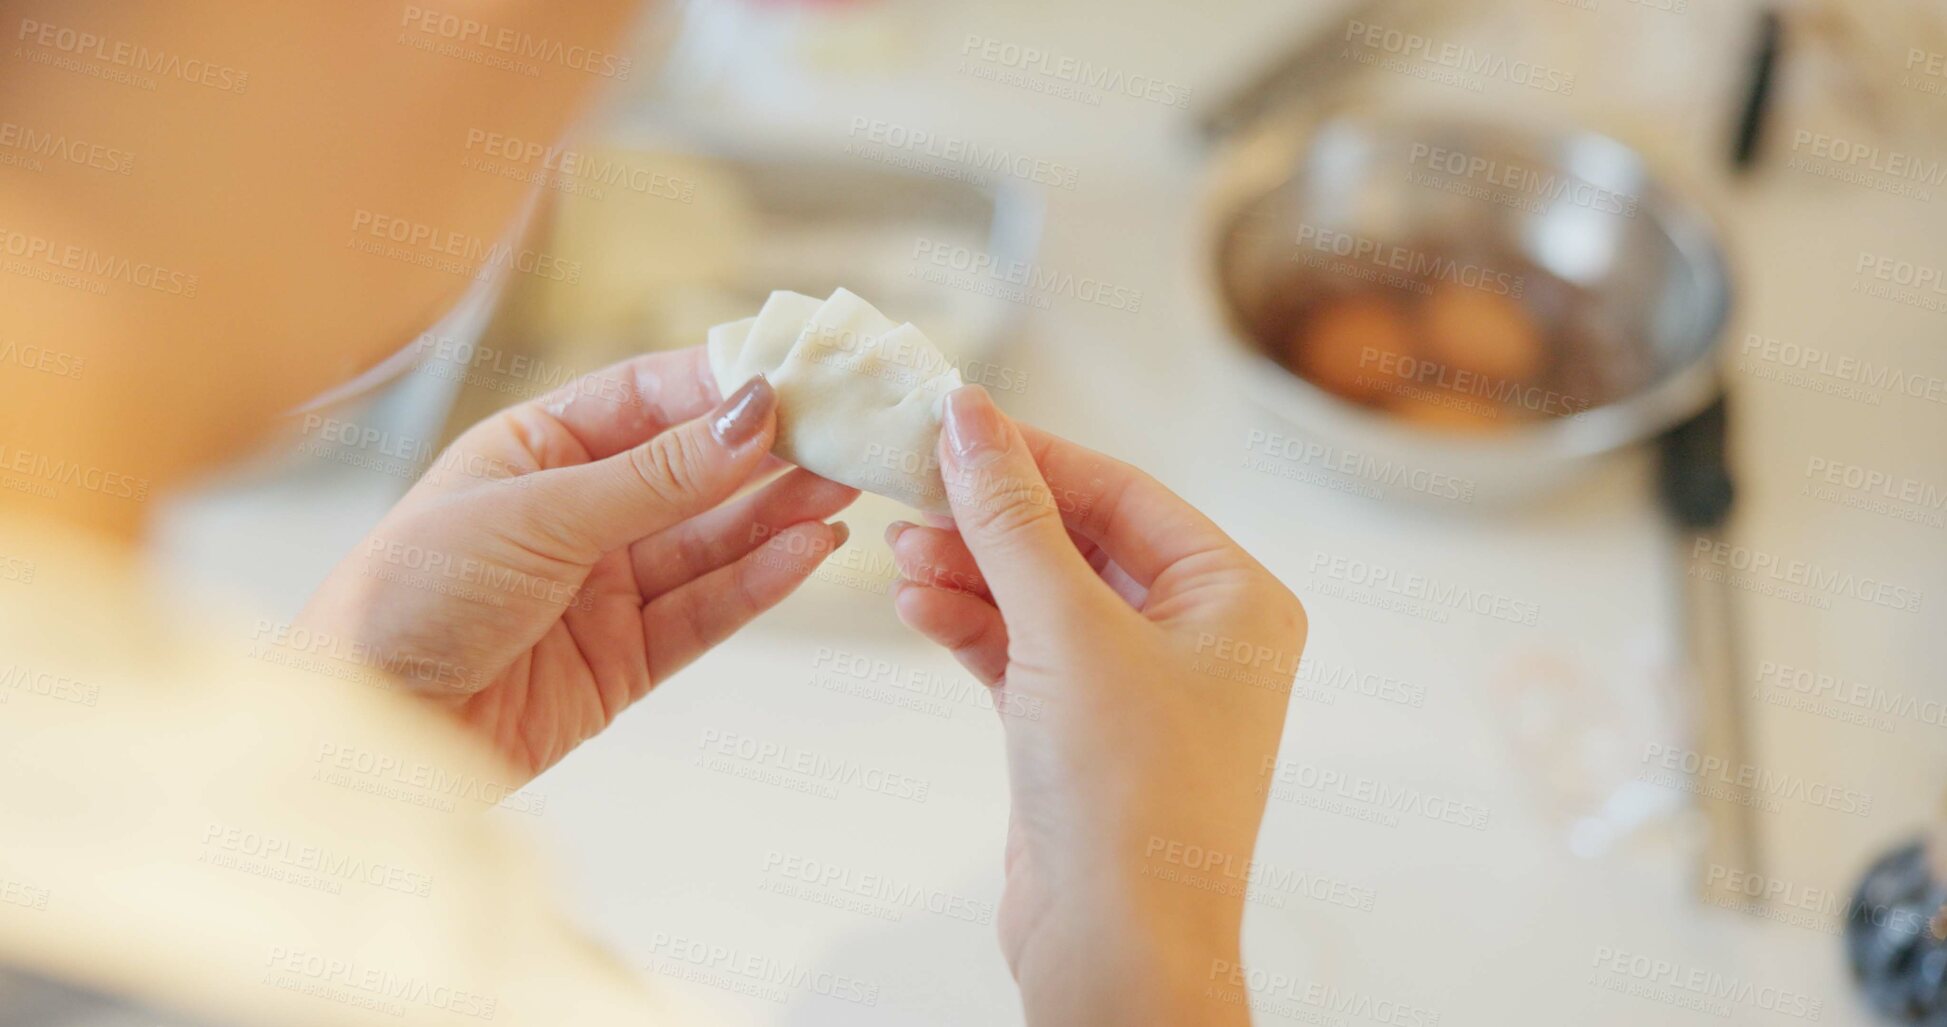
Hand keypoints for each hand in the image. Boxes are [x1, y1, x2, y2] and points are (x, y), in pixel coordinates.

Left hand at [295, 348, 856, 779]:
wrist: (361, 728)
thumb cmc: (409, 595)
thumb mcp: (538, 514)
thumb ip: (657, 474)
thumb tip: (753, 414)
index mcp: (536, 447)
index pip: (650, 397)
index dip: (726, 386)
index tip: (800, 375)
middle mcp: (575, 511)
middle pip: (693, 471)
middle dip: (770, 452)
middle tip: (849, 432)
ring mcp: (602, 588)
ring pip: (710, 541)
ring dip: (778, 514)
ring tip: (847, 487)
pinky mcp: (622, 662)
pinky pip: (705, 611)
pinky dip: (759, 582)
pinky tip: (810, 550)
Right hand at [886, 386, 1305, 1025]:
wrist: (1115, 949)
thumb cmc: (1130, 795)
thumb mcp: (1066, 631)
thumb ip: (1012, 519)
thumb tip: (970, 416)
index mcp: (1237, 600)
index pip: (1125, 493)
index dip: (1035, 455)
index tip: (953, 421)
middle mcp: (1200, 638)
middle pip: (1080, 541)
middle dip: (992, 520)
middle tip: (910, 486)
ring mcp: (1140, 689)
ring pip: (1043, 598)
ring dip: (971, 572)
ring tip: (898, 550)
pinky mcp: (1084, 735)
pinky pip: (1023, 654)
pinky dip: (972, 628)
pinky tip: (917, 604)